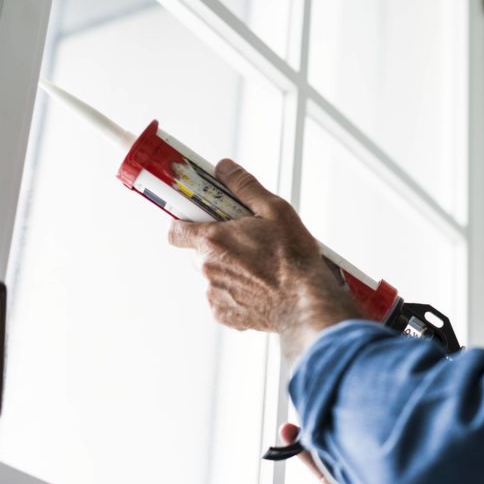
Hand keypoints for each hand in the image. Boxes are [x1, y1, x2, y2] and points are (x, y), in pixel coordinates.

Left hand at [167, 160, 361, 357]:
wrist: (306, 302)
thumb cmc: (294, 258)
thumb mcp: (275, 210)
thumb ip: (244, 186)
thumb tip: (224, 168)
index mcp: (214, 240)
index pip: (176, 229)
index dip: (185, 223)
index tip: (198, 219)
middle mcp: (208, 268)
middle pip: (198, 252)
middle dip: (216, 246)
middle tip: (245, 242)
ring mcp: (215, 294)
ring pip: (213, 275)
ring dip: (228, 270)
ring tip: (259, 268)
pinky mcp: (225, 315)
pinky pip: (223, 299)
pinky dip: (236, 293)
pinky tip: (259, 288)